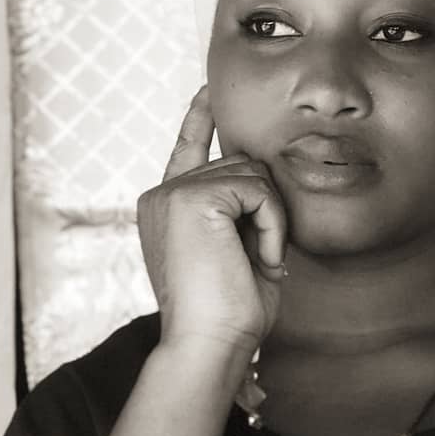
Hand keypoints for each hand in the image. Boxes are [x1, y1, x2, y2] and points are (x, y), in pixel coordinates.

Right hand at [137, 86, 286, 353]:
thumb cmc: (230, 313)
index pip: (187, 151)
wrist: (209, 343)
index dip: (199, 119)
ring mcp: (172, 193)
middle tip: (259, 261)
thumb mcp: (240, 252)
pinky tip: (260, 257)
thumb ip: (244, 213)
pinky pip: (258, 190)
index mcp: (167, 208)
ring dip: (271, 221)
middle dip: (265, 210)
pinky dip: (272, 224)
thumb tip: (267, 183)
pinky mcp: (190, 197)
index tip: (209, 92)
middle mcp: (162, 194)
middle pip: (239, 166)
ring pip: (253, 175)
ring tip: (258, 262)